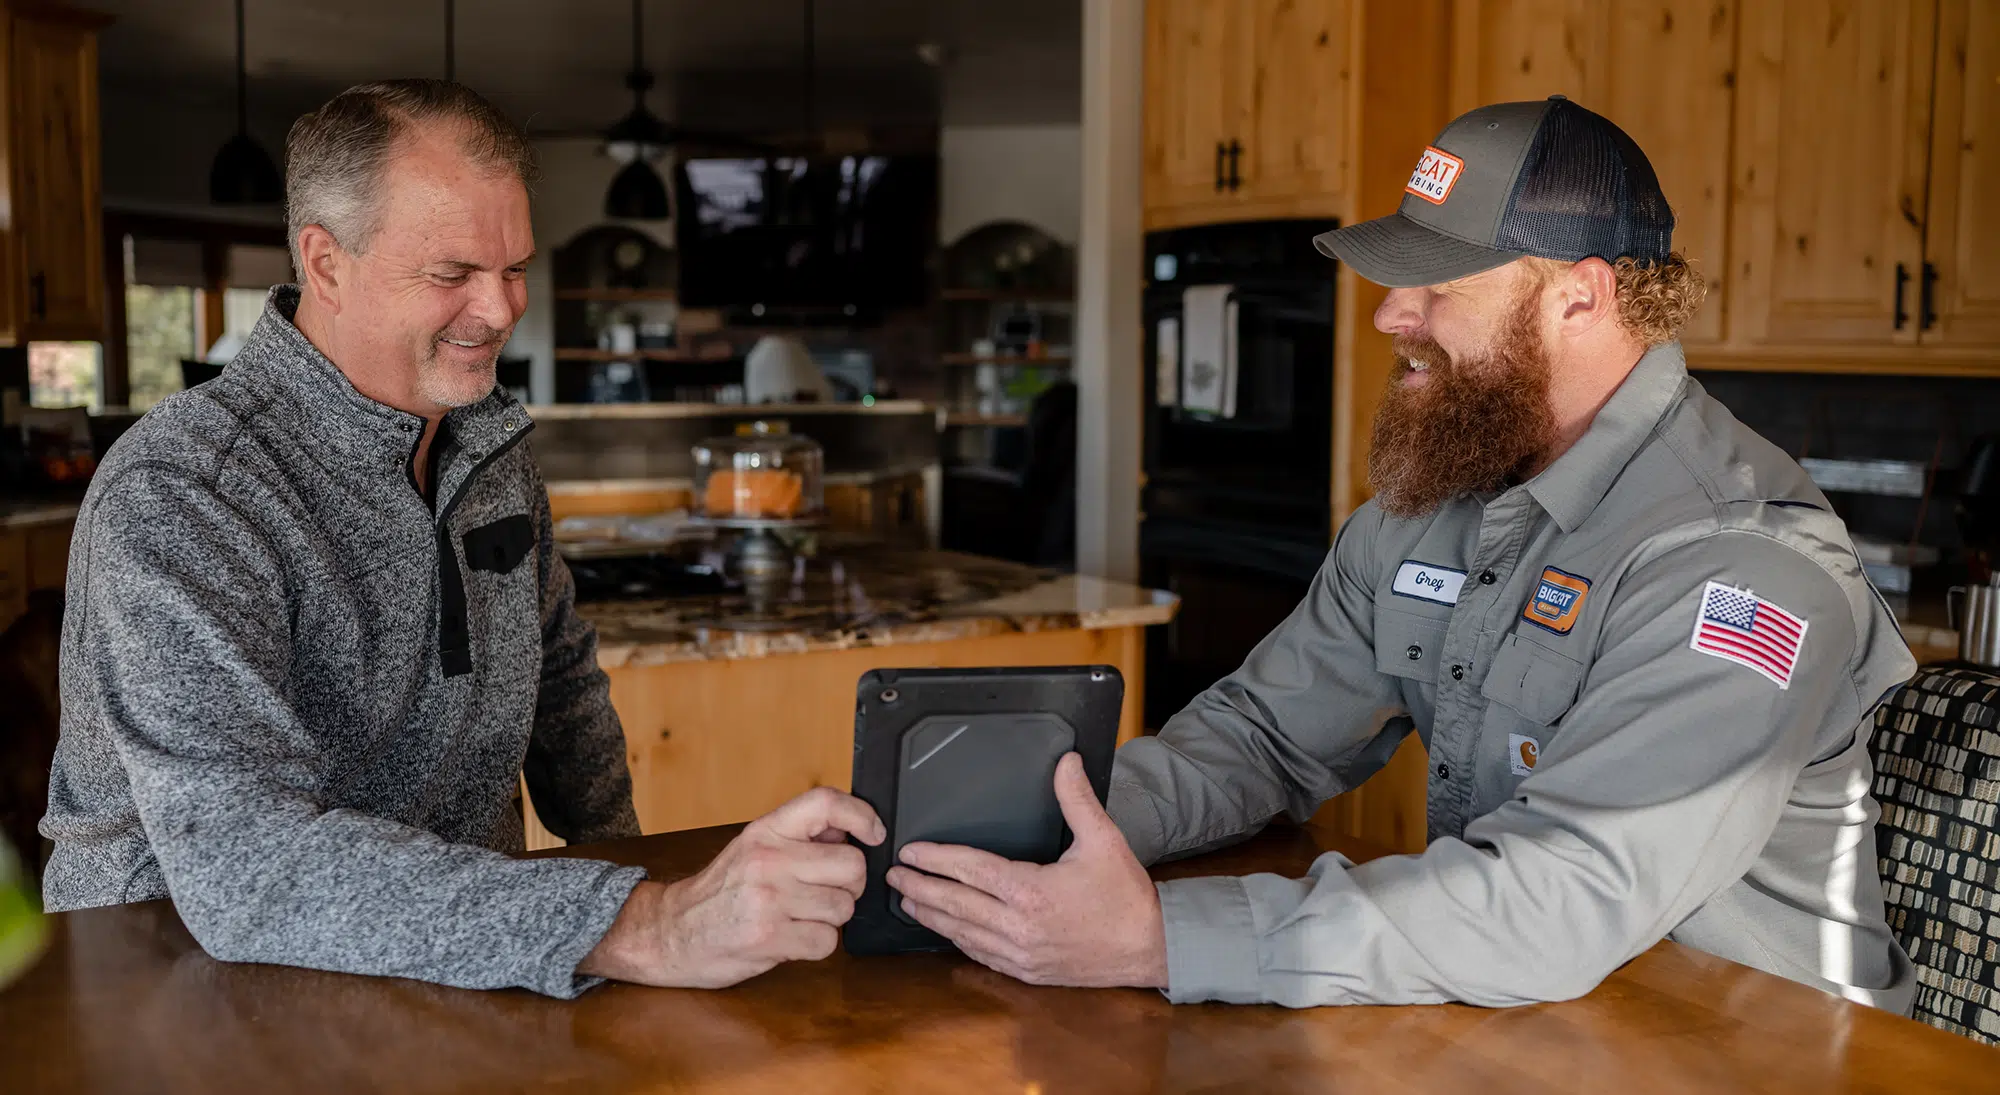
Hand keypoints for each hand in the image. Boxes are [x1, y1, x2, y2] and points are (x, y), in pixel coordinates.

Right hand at [582, 786, 884, 988]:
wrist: (669, 932)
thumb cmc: (719, 892)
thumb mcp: (753, 848)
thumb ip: (799, 839)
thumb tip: (852, 833)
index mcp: (765, 830)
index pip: (825, 803)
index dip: (861, 815)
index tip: (875, 833)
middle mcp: (768, 860)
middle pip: (852, 866)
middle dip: (849, 885)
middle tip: (827, 891)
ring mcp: (769, 900)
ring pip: (843, 907)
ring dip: (831, 918)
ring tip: (800, 916)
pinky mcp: (769, 939)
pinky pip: (827, 942)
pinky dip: (817, 945)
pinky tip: (791, 938)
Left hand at [887, 753, 1166, 988]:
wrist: (1149, 948)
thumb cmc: (1126, 895)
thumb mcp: (1104, 839)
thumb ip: (1077, 799)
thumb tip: (1067, 762)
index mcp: (1032, 891)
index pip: (971, 871)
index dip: (936, 858)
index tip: (910, 851)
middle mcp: (1020, 926)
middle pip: (955, 904)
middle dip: (919, 887)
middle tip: (892, 875)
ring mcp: (1020, 954)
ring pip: (962, 933)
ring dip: (931, 916)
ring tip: (907, 900)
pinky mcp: (1026, 971)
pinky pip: (981, 955)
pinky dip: (957, 939)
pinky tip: (946, 930)